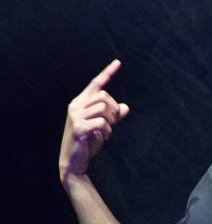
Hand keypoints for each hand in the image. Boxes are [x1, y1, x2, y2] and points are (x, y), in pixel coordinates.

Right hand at [59, 59, 129, 179]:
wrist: (74, 161)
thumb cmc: (88, 141)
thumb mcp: (103, 126)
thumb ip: (113, 116)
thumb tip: (125, 107)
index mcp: (80, 102)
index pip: (96, 84)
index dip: (107, 73)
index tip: (118, 62)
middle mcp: (76, 106)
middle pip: (104, 96)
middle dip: (113, 110)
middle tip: (111, 123)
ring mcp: (75, 116)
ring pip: (103, 108)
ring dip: (110, 122)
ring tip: (106, 132)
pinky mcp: (78, 128)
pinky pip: (101, 122)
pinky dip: (107, 130)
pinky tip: (104, 137)